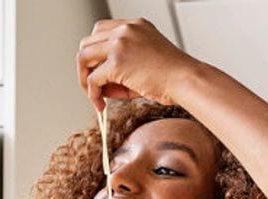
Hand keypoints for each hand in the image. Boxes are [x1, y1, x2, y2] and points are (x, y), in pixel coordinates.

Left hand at [77, 18, 194, 110]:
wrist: (184, 79)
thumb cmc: (171, 76)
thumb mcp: (144, 61)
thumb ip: (122, 65)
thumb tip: (100, 84)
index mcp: (134, 26)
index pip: (101, 31)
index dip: (96, 54)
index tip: (98, 71)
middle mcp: (125, 29)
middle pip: (88, 42)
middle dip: (86, 67)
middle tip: (93, 86)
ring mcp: (120, 43)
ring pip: (83, 57)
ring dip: (84, 79)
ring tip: (95, 95)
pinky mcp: (117, 62)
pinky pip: (93, 79)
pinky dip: (92, 94)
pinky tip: (100, 104)